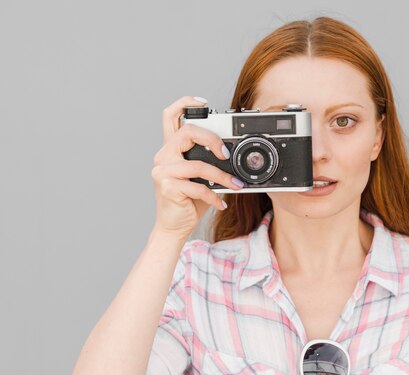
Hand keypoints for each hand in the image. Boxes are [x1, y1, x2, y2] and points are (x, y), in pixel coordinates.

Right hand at [151, 96, 242, 237]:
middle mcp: (164, 156)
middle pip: (187, 132)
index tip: (204, 103)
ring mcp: (163, 171)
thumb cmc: (188, 201)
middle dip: (212, 139)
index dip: (185, 103)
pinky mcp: (167, 187)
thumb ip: (209, 162)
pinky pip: (198, 186)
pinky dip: (214, 196)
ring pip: (198, 164)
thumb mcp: (200, 177)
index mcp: (171, 149)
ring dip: (222, 177)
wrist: (174, 227)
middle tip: (226, 155)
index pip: (170, 116)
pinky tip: (221, 203)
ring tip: (235, 185)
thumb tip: (233, 156)